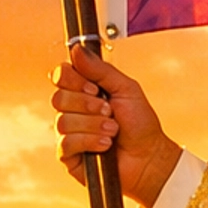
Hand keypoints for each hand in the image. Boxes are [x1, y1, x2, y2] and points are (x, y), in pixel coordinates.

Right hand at [50, 44, 181, 206]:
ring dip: (93, 125)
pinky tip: (105, 146)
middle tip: (109, 111)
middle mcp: (73, 110)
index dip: (73, 80)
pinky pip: (66, 142)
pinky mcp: (68, 154)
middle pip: (58, 97)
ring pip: (63, 121)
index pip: (61, 75)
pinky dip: (89, 141)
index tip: (93, 88)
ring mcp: (69, 132)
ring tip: (113, 131)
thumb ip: (101, 70)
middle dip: (87, 105)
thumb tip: (77, 50)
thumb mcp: (126, 89)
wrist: (149, 157)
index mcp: (84, 91)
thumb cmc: (140, 125)